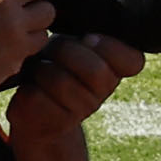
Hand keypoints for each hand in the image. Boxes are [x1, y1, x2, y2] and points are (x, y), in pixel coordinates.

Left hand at [6, 29, 146, 133]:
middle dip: (64, 50)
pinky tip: (30, 86)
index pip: (133, 61)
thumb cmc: (54, 64)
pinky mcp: (55, 122)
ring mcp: (82, 110)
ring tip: (37, 68)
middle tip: (51, 50)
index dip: (110, 46)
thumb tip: (88, 38)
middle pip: (95, 70)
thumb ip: (85, 39)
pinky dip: (27, 87)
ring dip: (40, 68)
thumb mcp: (71, 45)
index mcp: (115, 70)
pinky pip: (39, 96)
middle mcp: (104, 92)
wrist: (35, 107)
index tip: (88, 38)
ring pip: (61, 82)